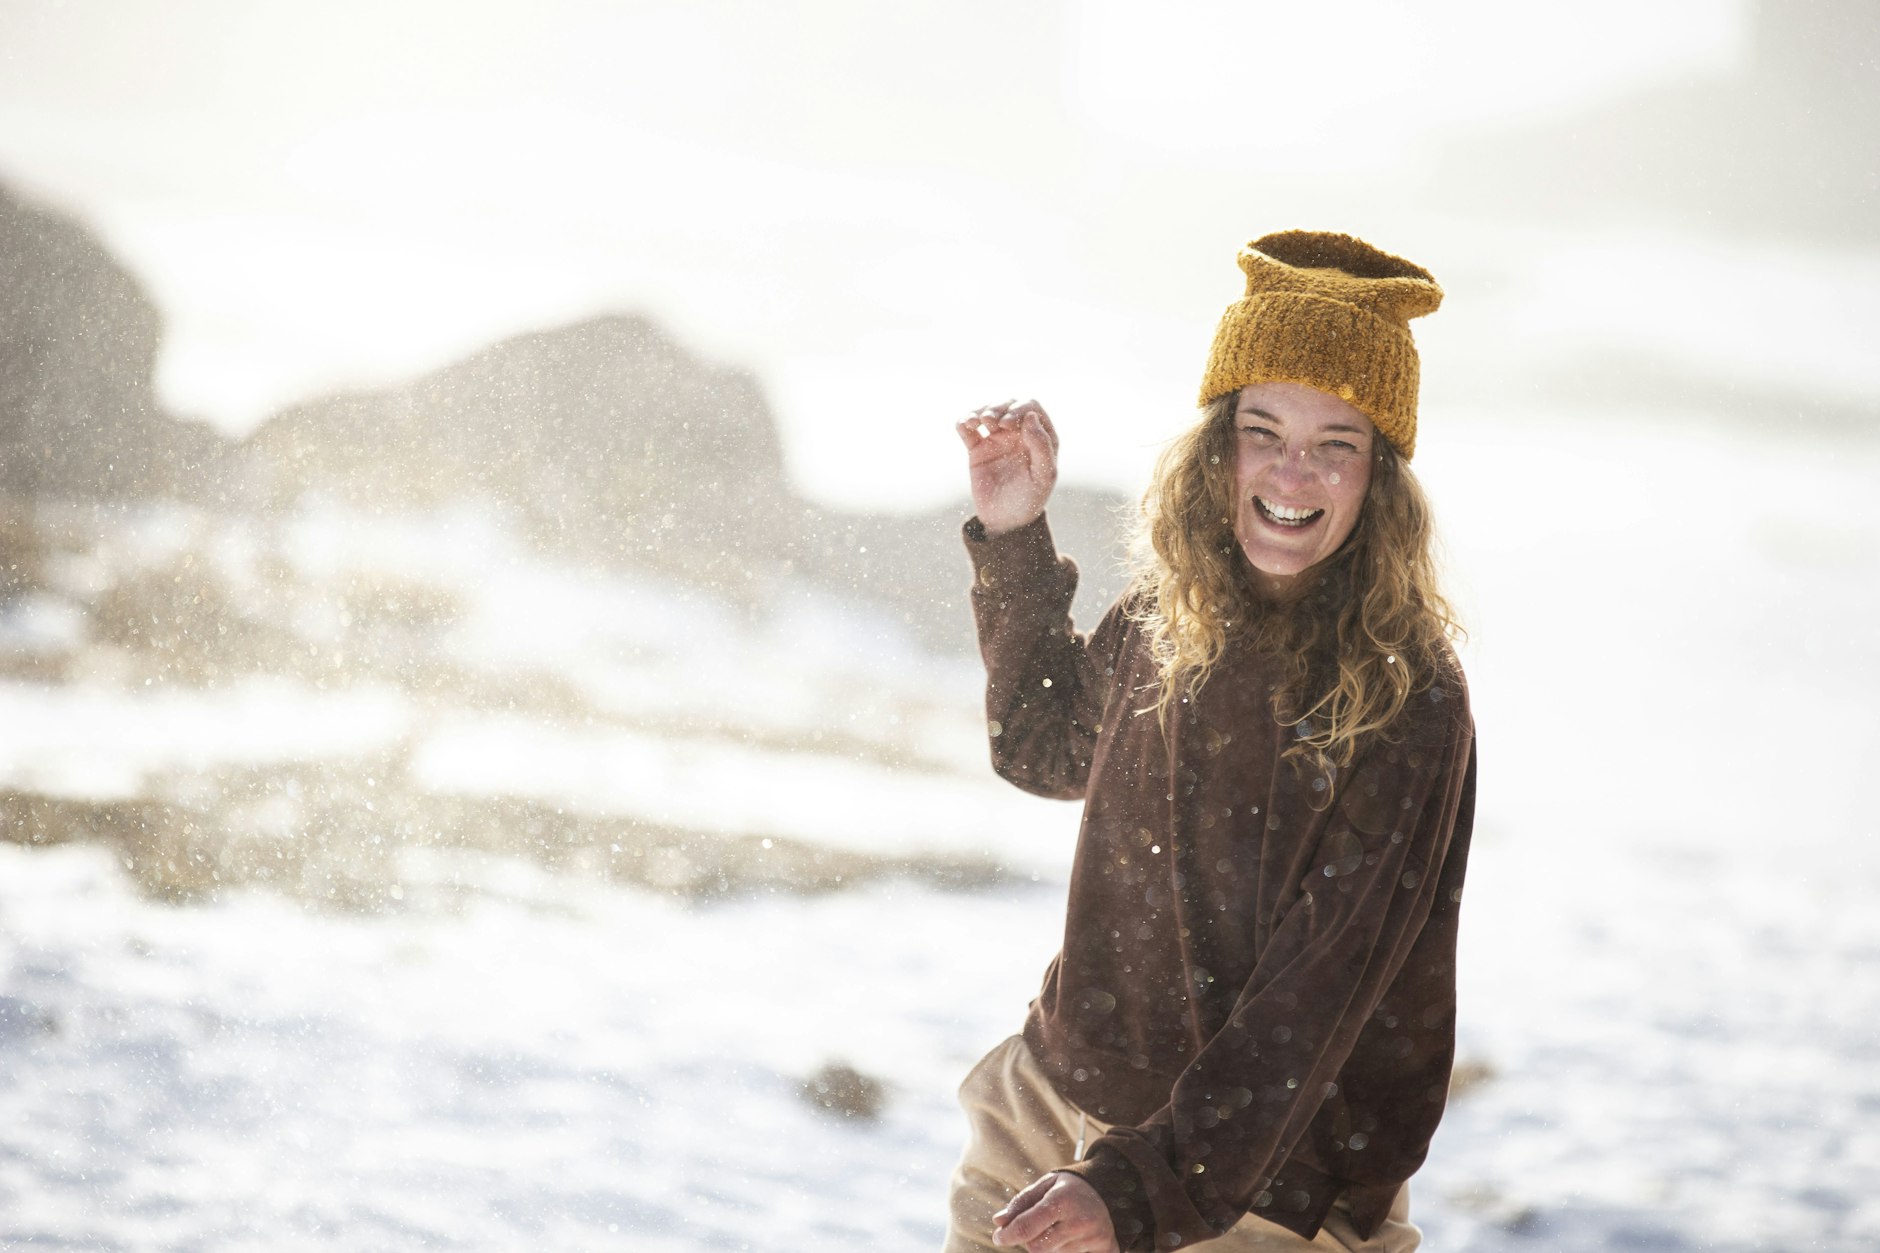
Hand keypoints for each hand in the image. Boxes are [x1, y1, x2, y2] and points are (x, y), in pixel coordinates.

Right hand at [957, 398, 1058, 535]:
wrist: (1005, 521)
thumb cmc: (1030, 500)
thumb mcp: (1042, 476)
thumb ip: (1042, 447)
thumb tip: (1031, 417)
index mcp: (1040, 436)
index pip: (1031, 408)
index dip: (1019, 409)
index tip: (1007, 423)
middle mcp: (1019, 433)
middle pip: (1008, 405)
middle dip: (998, 407)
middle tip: (991, 422)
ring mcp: (998, 439)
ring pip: (988, 413)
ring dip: (981, 411)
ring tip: (975, 422)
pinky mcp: (978, 448)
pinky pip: (969, 429)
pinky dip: (964, 422)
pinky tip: (964, 425)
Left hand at [991, 1172, 1118, 1252]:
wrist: (1110, 1190)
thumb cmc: (1070, 1189)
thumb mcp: (1045, 1185)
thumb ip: (1021, 1203)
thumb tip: (998, 1222)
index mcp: (1063, 1201)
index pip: (1027, 1228)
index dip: (1007, 1235)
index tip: (998, 1237)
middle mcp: (1080, 1222)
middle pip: (1037, 1248)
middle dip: (1029, 1240)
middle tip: (1035, 1228)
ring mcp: (1094, 1239)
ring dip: (1049, 1245)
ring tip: (1060, 1228)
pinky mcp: (1106, 1250)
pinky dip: (1066, 1250)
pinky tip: (1072, 1238)